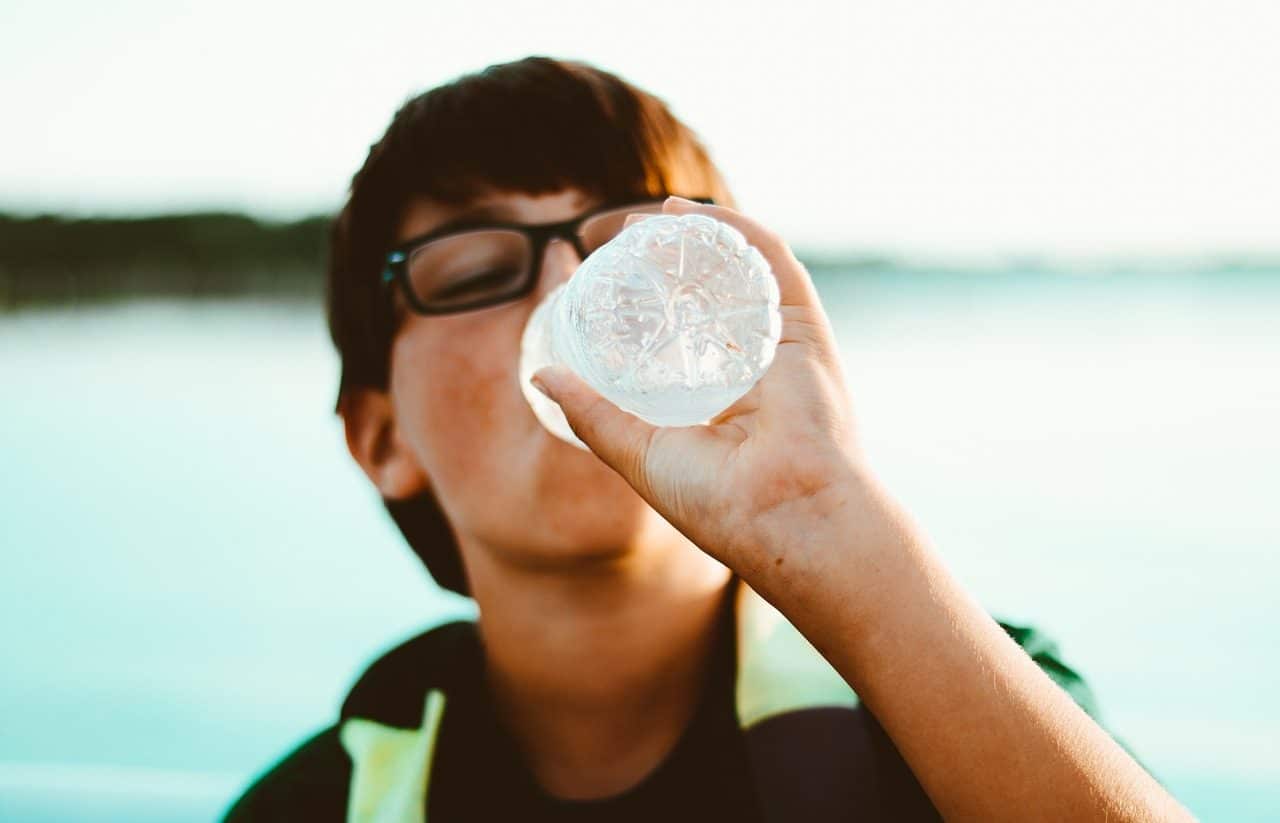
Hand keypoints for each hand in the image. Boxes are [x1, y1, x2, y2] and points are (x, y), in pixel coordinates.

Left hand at [531, 196, 869, 579]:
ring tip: (654, 214)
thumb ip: (593, 414)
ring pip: (741, 271)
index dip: (651, 303)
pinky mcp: (805, 328)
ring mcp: (784, 346)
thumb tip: (540, 376)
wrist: (786, 518)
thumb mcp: (637, 453)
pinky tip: (693, 214)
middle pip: (713, 295)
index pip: (687, 337)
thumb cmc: (719, 504)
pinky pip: (771, 262)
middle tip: (624, 235)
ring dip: (699, 236)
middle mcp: (758, 369)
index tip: (609, 279)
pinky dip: (735, 230)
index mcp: (726, 403)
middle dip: (671, 259)